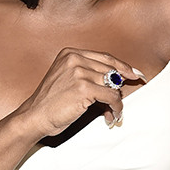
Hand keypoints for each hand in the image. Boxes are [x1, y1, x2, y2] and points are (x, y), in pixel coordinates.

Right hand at [17, 48, 141, 139]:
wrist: (34, 116)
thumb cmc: (51, 102)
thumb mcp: (67, 78)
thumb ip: (88, 73)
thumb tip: (118, 78)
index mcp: (70, 53)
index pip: (104, 57)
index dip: (122, 66)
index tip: (135, 73)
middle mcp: (75, 59)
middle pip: (110, 70)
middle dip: (119, 87)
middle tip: (120, 101)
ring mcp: (79, 72)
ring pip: (113, 84)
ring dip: (116, 101)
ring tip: (112, 112)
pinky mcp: (84, 88)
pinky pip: (111, 96)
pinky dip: (116, 108)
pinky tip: (112, 115)